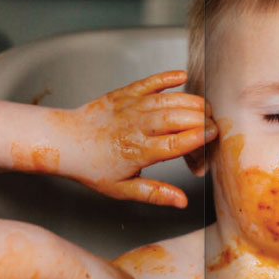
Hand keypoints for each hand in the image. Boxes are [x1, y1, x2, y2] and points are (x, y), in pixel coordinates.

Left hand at [63, 71, 215, 207]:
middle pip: (177, 118)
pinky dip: (167, 78)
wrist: (64, 141)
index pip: (175, 143)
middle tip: (215, 125)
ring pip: (168, 99)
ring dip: (191, 101)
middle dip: (202, 119)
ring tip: (207, 108)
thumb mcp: (122, 189)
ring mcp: (131, 107)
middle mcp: (136, 127)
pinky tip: (183, 77)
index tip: (214, 136)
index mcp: (138, 152)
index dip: (198, 138)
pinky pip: (150, 82)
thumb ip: (154, 194)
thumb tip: (181, 201)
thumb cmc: (92, 167)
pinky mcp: (125, 93)